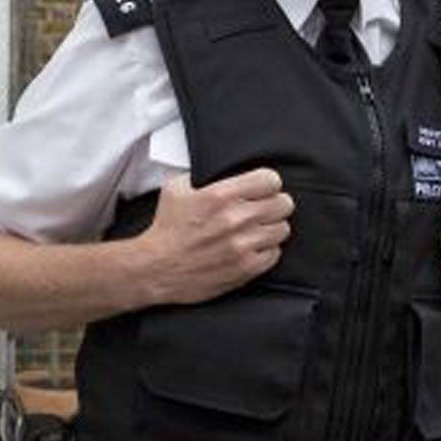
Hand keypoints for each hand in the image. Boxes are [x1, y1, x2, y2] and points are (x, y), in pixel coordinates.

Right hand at [140, 167, 293, 305]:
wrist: (157, 268)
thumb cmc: (167, 228)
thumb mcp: (176, 188)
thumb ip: (203, 176)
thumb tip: (224, 171)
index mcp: (220, 195)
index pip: (270, 180)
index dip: (266, 184)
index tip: (261, 189)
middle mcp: (235, 218)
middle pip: (283, 204)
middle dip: (273, 204)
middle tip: (261, 210)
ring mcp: (242, 245)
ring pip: (282, 228)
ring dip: (270, 228)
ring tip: (255, 230)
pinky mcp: (245, 268)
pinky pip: (275, 253)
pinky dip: (265, 250)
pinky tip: (250, 248)